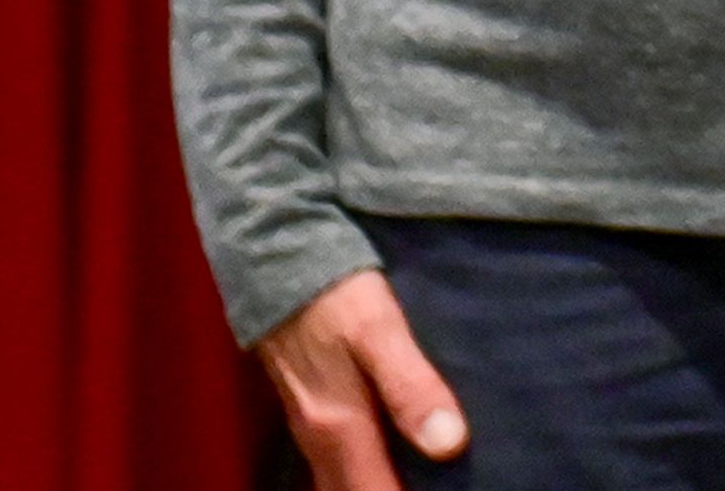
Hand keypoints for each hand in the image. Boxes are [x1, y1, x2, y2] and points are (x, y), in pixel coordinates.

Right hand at [257, 268, 469, 487]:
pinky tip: (399, 455)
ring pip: (344, 481)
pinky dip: (367, 470)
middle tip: (447, 485)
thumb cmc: (335, 293)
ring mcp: (310, 424)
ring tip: (430, 478)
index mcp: (341, 430)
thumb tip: (450, 446)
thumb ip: (410, 387)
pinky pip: (338, 460)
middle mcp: (320, 439)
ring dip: (378, 486)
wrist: (275, 257)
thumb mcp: (380, 331)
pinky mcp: (311, 405)